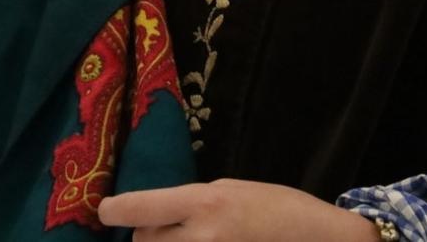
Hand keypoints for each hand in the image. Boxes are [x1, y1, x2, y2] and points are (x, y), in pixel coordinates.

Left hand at [97, 178, 380, 240]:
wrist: (320, 240)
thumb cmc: (277, 209)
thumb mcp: (229, 191)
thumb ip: (189, 205)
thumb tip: (150, 217)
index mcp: (205, 203)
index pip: (138, 208)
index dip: (115, 210)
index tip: (106, 212)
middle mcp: (203, 238)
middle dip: (147, 237)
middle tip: (162, 231)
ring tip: (185, 240)